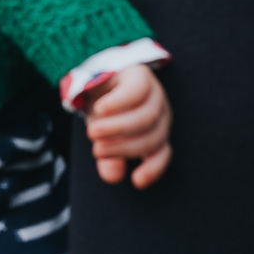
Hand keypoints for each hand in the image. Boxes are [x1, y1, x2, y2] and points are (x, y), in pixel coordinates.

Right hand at [85, 64, 172, 188]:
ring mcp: (154, 94)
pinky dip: (118, 103)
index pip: (160, 153)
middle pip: (151, 137)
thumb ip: (108, 156)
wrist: (92, 71)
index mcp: (155, 131)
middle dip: (123, 148)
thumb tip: (114, 177)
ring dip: (117, 128)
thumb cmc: (100, 108)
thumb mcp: (102, 135)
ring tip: (93, 132)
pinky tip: (101, 109)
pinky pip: (135, 92)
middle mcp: (160, 115)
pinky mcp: (141, 76)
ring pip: (144, 117)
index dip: (153, 169)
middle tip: (97, 149)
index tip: (136, 181)